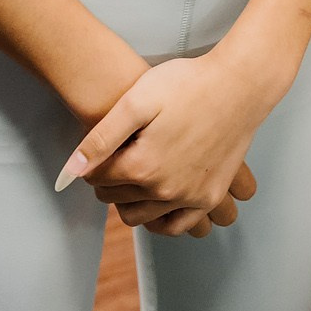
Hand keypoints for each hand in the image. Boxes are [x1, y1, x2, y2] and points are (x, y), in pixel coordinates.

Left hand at [56, 47, 285, 237]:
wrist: (239, 85)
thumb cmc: (187, 84)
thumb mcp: (136, 101)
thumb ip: (101, 138)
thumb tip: (71, 170)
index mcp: (142, 167)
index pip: (96, 179)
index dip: (91, 163)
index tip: (98, 149)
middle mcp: (165, 191)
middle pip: (116, 199)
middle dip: (107, 181)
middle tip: (113, 158)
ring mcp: (190, 198)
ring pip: (142, 217)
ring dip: (129, 201)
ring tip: (132, 175)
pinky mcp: (209, 197)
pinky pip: (178, 226)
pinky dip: (161, 220)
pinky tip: (155, 201)